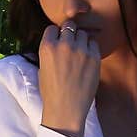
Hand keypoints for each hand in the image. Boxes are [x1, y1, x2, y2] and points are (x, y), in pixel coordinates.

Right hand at [38, 22, 100, 136]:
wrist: (66, 109)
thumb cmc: (51, 92)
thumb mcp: (42, 68)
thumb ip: (50, 52)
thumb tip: (58, 41)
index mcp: (47, 47)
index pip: (53, 28)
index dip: (56, 35)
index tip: (58, 41)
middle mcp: (64, 45)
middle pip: (69, 27)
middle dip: (69, 34)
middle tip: (70, 45)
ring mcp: (81, 50)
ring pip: (83, 34)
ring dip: (81, 41)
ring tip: (79, 55)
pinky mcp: (94, 57)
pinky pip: (93, 44)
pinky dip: (91, 49)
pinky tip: (87, 60)